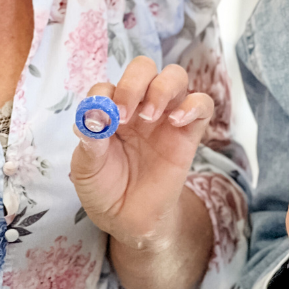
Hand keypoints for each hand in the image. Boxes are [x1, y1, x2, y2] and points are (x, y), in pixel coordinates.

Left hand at [69, 56, 213, 252]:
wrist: (129, 220)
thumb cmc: (104, 189)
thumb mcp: (86, 169)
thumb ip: (90, 142)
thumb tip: (92, 116)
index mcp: (110, 109)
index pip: (107, 85)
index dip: (103, 96)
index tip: (100, 122)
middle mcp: (138, 105)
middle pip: (144, 67)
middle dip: (133, 83)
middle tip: (125, 115)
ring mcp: (166, 116)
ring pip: (175, 76)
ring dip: (161, 88)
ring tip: (149, 116)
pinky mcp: (189, 133)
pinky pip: (203, 104)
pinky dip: (193, 105)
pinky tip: (176, 122)